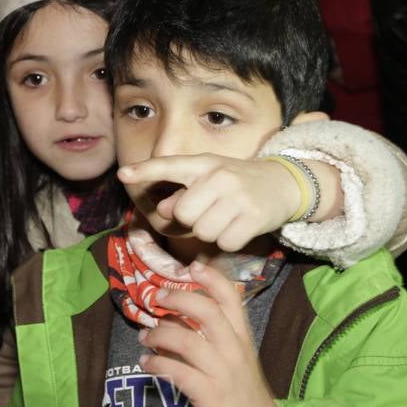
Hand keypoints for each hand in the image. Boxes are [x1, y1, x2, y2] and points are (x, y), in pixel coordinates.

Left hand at [118, 148, 338, 251]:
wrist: (283, 183)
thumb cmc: (237, 183)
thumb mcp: (210, 178)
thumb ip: (184, 192)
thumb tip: (163, 211)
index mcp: (205, 163)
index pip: (170, 165)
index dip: (145, 171)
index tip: (122, 175)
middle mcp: (220, 176)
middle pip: (183, 213)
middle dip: (191, 220)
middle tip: (208, 212)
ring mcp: (238, 197)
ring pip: (202, 232)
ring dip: (210, 233)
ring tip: (225, 219)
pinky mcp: (254, 218)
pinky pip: (224, 243)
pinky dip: (228, 241)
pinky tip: (238, 227)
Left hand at [142, 262, 291, 406]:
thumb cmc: (242, 388)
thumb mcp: (236, 356)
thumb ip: (212, 335)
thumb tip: (173, 316)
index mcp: (242, 336)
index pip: (231, 298)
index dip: (211, 279)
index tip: (192, 267)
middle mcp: (234, 350)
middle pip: (208, 313)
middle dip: (179, 300)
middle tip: (158, 298)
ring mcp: (223, 373)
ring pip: (188, 342)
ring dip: (159, 335)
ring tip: (144, 337)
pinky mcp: (210, 396)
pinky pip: (179, 373)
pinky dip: (157, 364)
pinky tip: (146, 362)